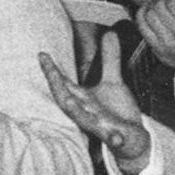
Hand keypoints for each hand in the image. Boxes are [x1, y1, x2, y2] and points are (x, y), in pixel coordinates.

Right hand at [39, 35, 150, 171]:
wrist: (132, 142)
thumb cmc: (117, 114)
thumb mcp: (113, 82)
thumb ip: (110, 58)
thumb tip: (109, 32)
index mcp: (84, 99)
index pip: (64, 84)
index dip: (53, 70)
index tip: (42, 54)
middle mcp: (87, 113)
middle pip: (67, 99)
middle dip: (56, 85)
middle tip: (48, 69)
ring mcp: (100, 127)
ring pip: (83, 120)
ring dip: (74, 111)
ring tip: (66, 101)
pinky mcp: (116, 139)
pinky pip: (113, 140)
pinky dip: (114, 138)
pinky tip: (117, 138)